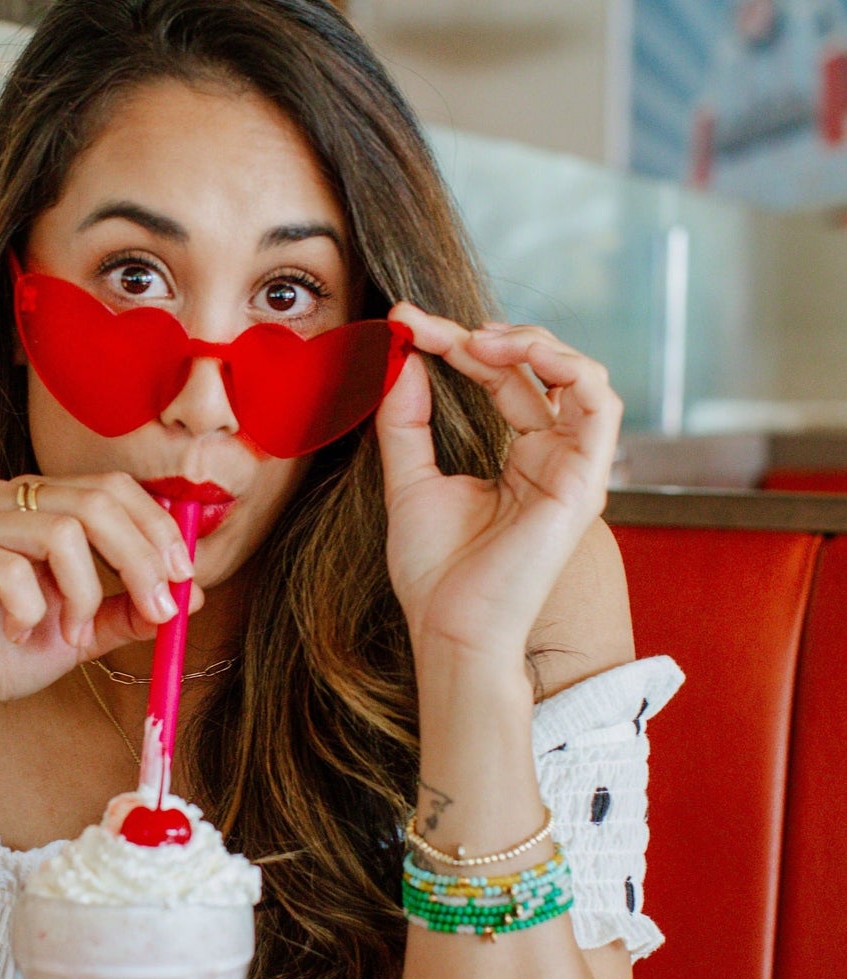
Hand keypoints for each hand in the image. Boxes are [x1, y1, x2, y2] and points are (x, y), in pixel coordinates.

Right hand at [0, 472, 202, 720]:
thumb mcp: (80, 632)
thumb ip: (127, 612)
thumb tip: (191, 595)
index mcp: (36, 503)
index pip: (111, 488)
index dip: (155, 528)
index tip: (183, 577)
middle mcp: (1, 499)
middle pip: (95, 502)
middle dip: (139, 560)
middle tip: (157, 610)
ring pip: (60, 532)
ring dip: (83, 594)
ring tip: (69, 633)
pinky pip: (9, 569)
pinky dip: (30, 610)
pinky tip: (17, 632)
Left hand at [374, 305, 621, 661]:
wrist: (451, 630)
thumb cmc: (433, 574)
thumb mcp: (408, 482)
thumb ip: (406, 422)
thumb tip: (402, 359)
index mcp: (517, 459)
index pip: (497, 379)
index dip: (453, 343)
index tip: (403, 324)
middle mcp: (551, 458)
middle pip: (531, 370)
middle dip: (477, 335)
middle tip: (421, 326)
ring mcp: (573, 468)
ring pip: (577, 374)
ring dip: (529, 342)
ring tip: (472, 339)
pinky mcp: (586, 480)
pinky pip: (600, 402)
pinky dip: (566, 366)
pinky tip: (515, 354)